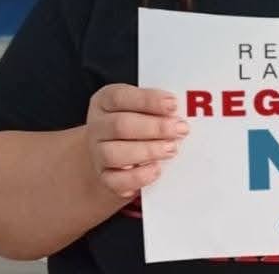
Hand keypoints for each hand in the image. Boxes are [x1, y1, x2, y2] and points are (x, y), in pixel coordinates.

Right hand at [85, 84, 188, 198]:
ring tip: (172, 149)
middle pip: (120, 125)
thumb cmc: (137, 122)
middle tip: (180, 129)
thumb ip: (158, 108)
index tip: (173, 104)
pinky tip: (156, 169)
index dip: (147, 100)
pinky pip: (116, 181)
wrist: (118, 153)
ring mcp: (97, 153)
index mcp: (105, 102)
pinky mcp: (104, 177)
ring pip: (114, 154)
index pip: (120, 97)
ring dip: (148, 151)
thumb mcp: (143, 107)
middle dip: (154, 127)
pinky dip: (138, 177)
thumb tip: (179, 114)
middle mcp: (97, 127)